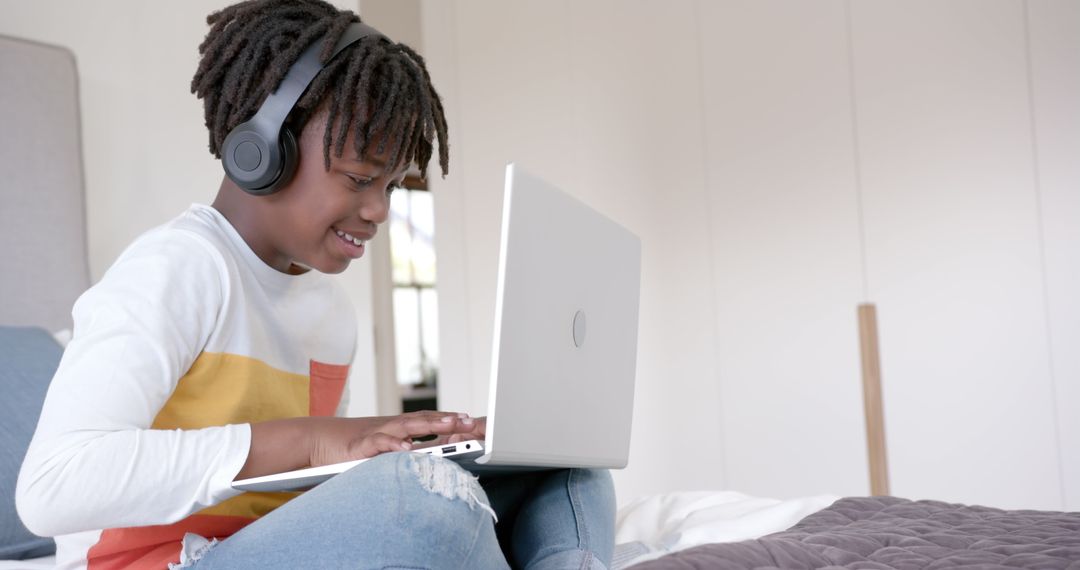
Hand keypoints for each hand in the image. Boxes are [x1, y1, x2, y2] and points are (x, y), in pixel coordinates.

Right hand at [307, 411, 481, 466]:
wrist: (313, 440)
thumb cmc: (345, 447)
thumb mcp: (377, 449)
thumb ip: (397, 452)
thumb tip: (419, 459)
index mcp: (394, 428)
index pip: (425, 420)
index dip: (447, 419)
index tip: (469, 419)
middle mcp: (388, 427)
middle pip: (423, 420)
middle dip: (448, 419)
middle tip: (471, 420)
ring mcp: (375, 433)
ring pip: (407, 426)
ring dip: (430, 424)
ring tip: (451, 424)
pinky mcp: (359, 445)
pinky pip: (379, 443)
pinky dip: (393, 444)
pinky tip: (408, 448)